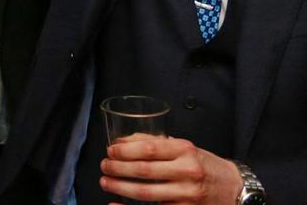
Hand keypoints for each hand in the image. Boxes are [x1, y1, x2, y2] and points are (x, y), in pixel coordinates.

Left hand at [100, 134, 241, 203]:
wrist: (234, 188)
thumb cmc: (204, 165)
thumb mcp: (184, 147)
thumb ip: (155, 142)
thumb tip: (122, 141)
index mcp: (185, 151)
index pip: (148, 149)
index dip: (125, 150)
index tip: (110, 150)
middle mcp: (187, 172)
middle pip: (144, 170)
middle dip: (118, 168)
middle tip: (104, 166)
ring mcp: (187, 194)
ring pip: (146, 192)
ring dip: (121, 187)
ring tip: (106, 182)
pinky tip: (116, 204)